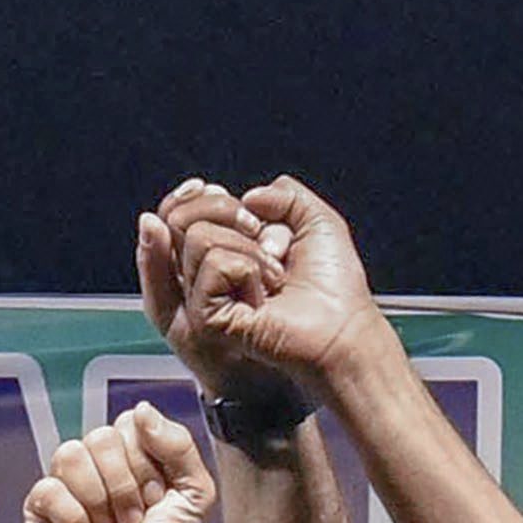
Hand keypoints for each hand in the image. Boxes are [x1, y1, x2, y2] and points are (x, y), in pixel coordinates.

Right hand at [22, 405, 212, 522]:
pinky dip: (74, 519)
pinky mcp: (40, 511)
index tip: (157, 498)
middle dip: (125, 486)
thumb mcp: (195, 493)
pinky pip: (48, 490)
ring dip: (99, 501)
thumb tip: (142, 410)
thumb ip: (179, 444)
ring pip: (70, 454)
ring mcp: (66, 484)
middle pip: (100, 437)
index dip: (146, 464)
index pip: (128, 424)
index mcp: (128, 452)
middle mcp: (95, 463)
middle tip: (133, 519)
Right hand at [144, 175, 394, 402]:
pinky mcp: (205, 316)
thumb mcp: (316, 221)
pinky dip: (248, 269)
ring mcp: (204, 295)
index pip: (189, 208)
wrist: (341, 328)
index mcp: (227, 247)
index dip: (215, 200)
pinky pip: (213, 263)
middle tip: (270, 243)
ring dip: (250, 249)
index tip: (253, 218)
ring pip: (197, 236)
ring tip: (274, 278)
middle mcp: (209, 271)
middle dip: (231, 212)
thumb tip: (247, 197)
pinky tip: (264, 296)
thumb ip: (283, 193)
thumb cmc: (333, 285)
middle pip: (182, 215)